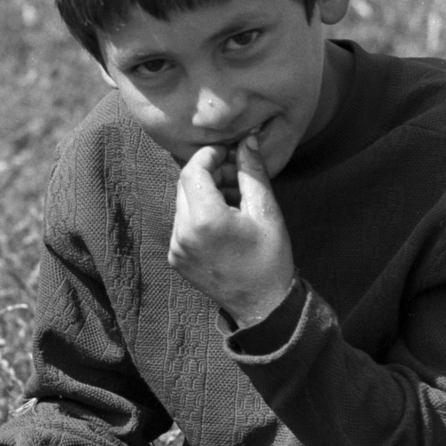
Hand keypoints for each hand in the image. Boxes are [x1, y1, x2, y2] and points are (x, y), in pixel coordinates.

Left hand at [169, 135, 295, 326]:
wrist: (262, 304)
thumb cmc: (270, 258)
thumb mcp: (266, 211)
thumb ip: (252, 172)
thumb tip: (245, 140)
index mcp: (205, 220)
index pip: (192, 170)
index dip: (209, 155)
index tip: (228, 153)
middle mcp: (182, 233)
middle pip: (185, 185)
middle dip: (209, 173)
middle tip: (236, 176)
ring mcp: (176, 247)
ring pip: (183, 203)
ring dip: (204, 193)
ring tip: (234, 201)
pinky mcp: (175, 257)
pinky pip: (182, 223)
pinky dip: (199, 214)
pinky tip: (224, 222)